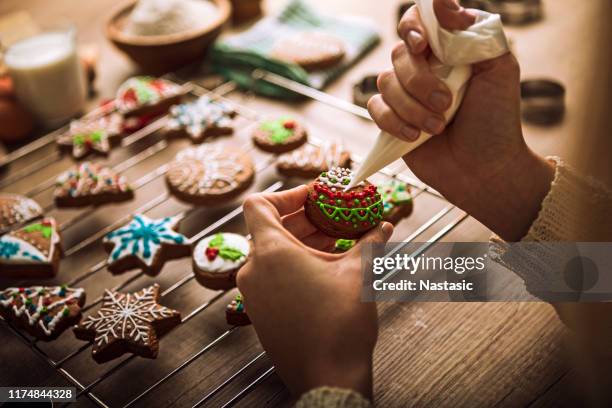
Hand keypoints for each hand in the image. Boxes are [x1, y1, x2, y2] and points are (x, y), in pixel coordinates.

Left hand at [237, 186, 393, 397]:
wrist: (328, 378)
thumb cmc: (339, 325)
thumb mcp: (359, 273)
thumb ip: (370, 241)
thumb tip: (383, 225)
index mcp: (271, 252)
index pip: (259, 204)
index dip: (287, 194)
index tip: (314, 197)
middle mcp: (254, 270)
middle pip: (270, 227)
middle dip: (304, 219)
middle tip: (333, 217)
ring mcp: (254, 294)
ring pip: (273, 253)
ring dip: (302, 242)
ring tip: (336, 242)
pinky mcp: (261, 312)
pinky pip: (272, 276)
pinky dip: (295, 264)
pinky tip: (326, 268)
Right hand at [369, 0, 553, 240]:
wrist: (484, 169)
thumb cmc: (496, 120)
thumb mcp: (500, 69)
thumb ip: (475, 33)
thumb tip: (443, 4)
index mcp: (450, 47)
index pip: (420, 19)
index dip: (413, 26)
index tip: (422, 44)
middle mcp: (425, 65)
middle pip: (399, 53)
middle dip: (420, 81)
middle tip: (446, 104)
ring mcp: (406, 92)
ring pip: (385, 81)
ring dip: (412, 107)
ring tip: (438, 127)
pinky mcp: (391, 118)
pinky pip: (375, 107)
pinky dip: (394, 122)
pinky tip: (415, 137)